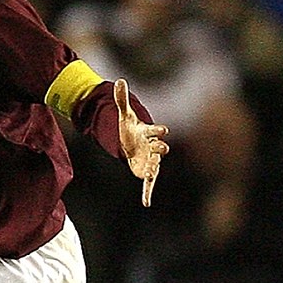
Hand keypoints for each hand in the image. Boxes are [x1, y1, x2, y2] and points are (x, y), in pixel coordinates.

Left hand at [115, 78, 169, 206]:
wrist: (132, 142)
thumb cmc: (130, 128)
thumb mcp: (124, 114)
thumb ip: (121, 99)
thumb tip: (119, 80)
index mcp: (148, 133)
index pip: (155, 130)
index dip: (158, 130)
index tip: (163, 130)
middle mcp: (152, 147)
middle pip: (159, 148)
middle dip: (159, 148)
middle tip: (160, 148)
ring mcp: (150, 160)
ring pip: (155, 165)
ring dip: (153, 169)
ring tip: (149, 173)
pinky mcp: (145, 171)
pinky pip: (148, 183)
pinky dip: (147, 192)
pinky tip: (146, 203)